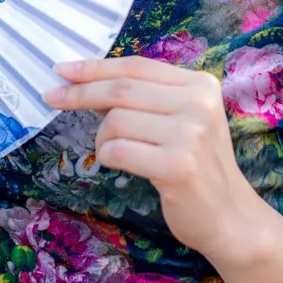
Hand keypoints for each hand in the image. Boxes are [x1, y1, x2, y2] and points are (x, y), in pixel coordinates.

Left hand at [42, 55, 259, 257]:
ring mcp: (190, 135)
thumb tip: (88, 82)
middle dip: (80, 93)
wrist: (230, 217)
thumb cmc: (198, 166)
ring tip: (116, 152)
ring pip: (115, 121)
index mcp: (200, 84)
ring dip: (102, 138)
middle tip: (52, 98)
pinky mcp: (177, 166)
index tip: (63, 70)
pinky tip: (121, 165)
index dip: (95, 67)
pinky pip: (117, 151)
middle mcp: (198, 103)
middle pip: (121, 89)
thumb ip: (148, 98)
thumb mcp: (183, 120)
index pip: (136, 66)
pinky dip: (107, 157)